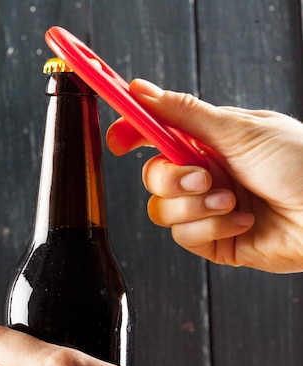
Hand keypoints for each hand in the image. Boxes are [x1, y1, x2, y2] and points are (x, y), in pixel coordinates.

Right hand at [107, 79, 302, 272]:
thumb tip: (141, 90)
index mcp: (208, 140)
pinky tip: (241, 222)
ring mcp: (206, 208)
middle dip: (173, 179)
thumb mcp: (239, 129)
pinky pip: (184, 236)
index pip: (156, 134)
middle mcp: (204, 173)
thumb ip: (183, 112)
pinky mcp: (213, 240)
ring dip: (196, 207)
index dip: (131, 135)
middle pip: (152, 176)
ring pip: (162, 210)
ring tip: (232, 201)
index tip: (117, 142)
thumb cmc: (300, 164)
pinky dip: (212, 228)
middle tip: (204, 177)